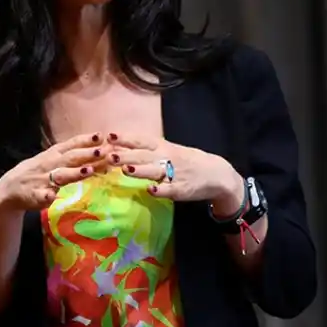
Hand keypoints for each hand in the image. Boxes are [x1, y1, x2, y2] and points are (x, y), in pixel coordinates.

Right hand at [0, 132, 109, 212]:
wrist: (10, 187)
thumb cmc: (40, 171)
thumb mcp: (55, 158)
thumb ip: (76, 155)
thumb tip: (103, 151)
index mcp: (55, 154)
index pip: (72, 144)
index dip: (86, 140)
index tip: (101, 135)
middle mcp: (50, 164)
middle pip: (70, 158)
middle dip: (86, 154)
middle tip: (102, 151)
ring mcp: (42, 179)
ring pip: (60, 175)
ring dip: (74, 173)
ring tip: (87, 171)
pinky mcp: (34, 195)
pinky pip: (41, 195)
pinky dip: (47, 195)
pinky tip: (53, 196)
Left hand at [108, 132, 242, 204]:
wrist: (217, 174)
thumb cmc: (188, 162)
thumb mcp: (169, 150)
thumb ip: (148, 150)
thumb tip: (120, 146)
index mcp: (163, 147)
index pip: (142, 141)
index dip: (126, 138)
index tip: (109, 136)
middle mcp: (168, 158)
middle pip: (144, 156)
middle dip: (126, 155)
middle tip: (109, 155)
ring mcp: (175, 174)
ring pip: (155, 171)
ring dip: (141, 170)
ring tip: (126, 169)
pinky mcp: (181, 189)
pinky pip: (170, 189)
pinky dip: (161, 190)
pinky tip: (151, 190)